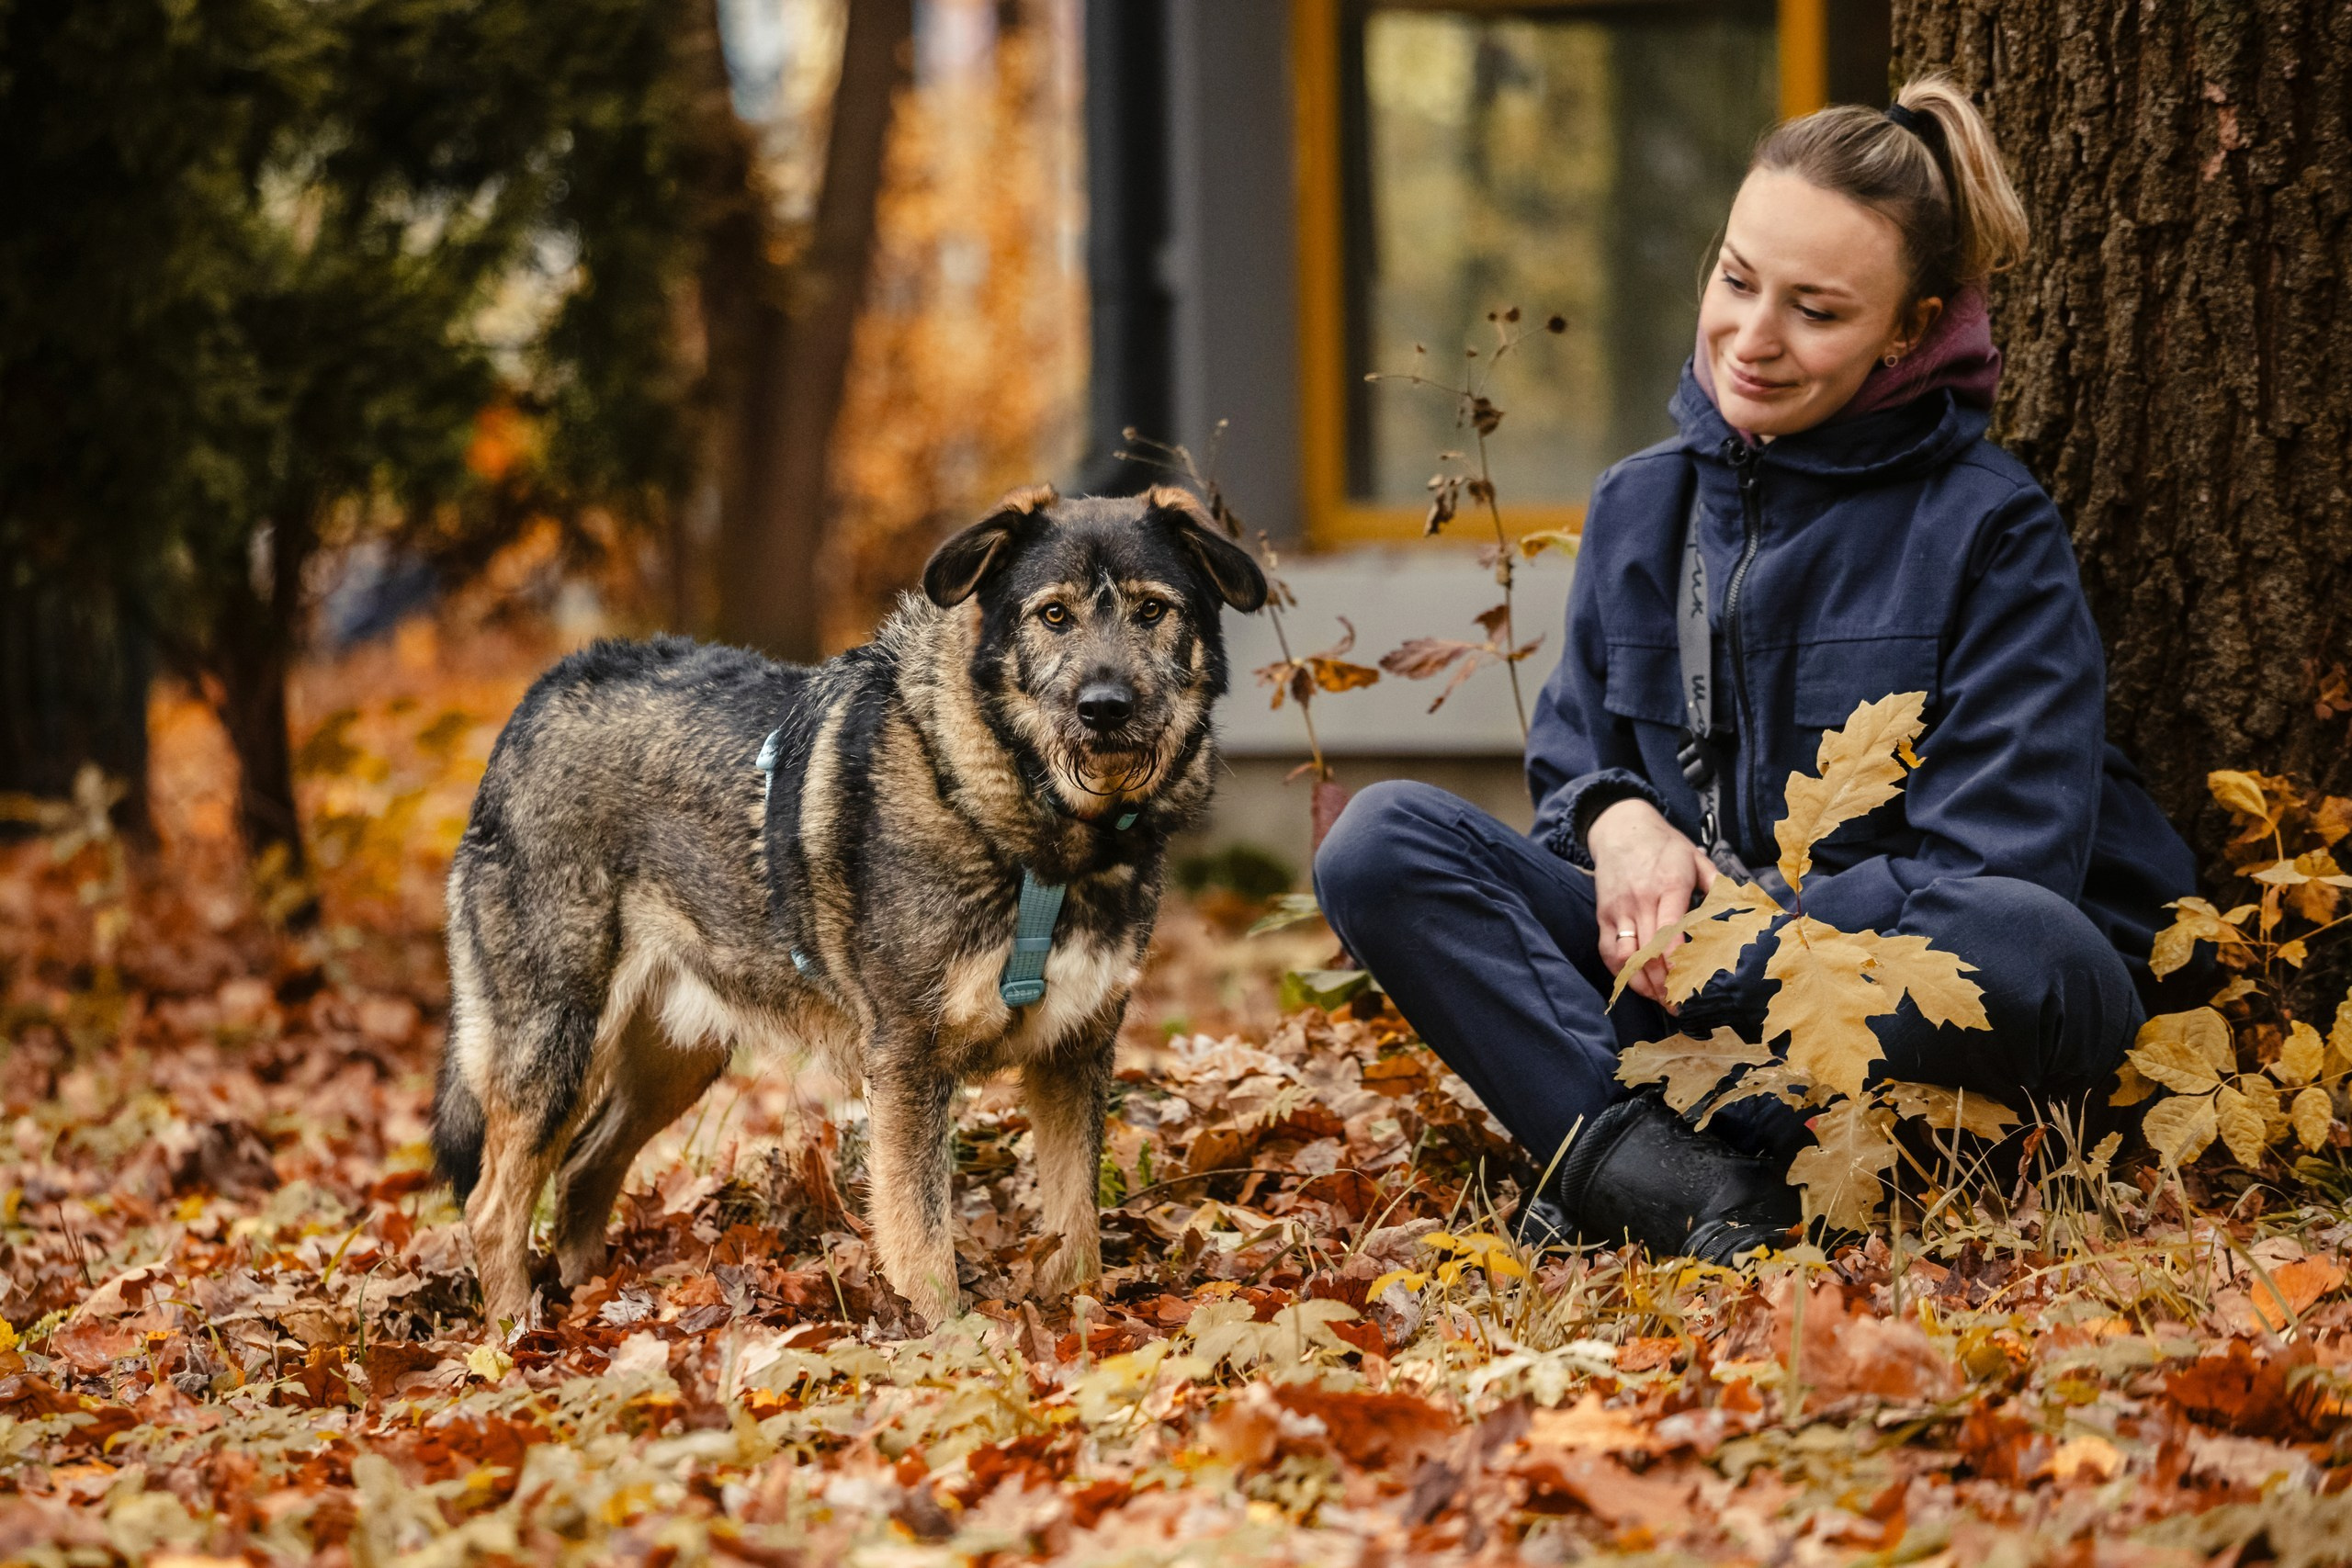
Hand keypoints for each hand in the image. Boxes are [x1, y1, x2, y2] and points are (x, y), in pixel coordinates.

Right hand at [1588, 797, 1716, 1007]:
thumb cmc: (1664, 846)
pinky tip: (1638, 985)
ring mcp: (1618, 909)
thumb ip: (1718, 884)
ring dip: (1642, 983)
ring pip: (1625, 956)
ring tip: (1661, 1000)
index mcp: (1668, 885)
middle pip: (1648, 950)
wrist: (1620, 828)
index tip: (1686, 980)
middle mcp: (1640, 899)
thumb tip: (1744, 908)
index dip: (1674, 958)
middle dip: (1664, 982)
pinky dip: (1622, 973)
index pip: (1668, 928)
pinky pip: (1608, 951)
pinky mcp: (1603, 916)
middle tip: (1681, 1006)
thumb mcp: (1695, 857)